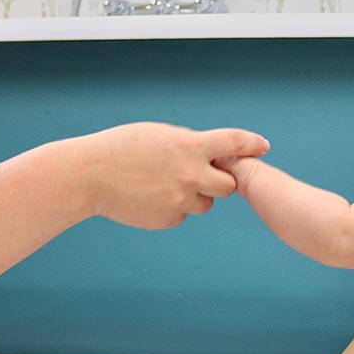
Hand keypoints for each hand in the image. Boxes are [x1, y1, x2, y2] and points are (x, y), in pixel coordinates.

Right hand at [81, 123, 269, 229]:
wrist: (91, 176)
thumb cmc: (120, 149)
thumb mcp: (159, 135)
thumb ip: (187, 144)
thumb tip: (208, 154)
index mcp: (189, 146)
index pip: (233, 142)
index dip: (252, 144)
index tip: (263, 147)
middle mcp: (191, 174)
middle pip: (229, 186)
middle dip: (221, 181)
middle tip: (204, 176)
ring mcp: (180, 200)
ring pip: (206, 204)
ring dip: (196, 196)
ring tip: (165, 185)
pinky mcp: (169, 219)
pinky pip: (183, 215)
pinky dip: (173, 208)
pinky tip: (150, 198)